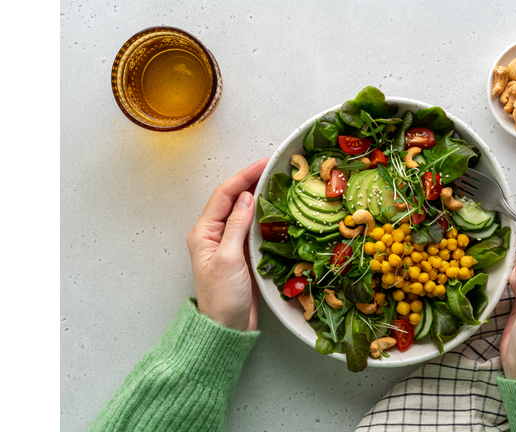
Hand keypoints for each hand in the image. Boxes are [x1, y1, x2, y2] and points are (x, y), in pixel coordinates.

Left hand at [186, 159, 268, 331]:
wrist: (226, 328)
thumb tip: (247, 197)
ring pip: (244, 212)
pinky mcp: (241, 254)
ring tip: (278, 184)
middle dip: (252, 182)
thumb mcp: (228, 259)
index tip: (264, 164)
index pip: (224, 195)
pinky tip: (277, 211)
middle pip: (234, 200)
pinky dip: (265, 216)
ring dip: (260, 197)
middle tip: (275, 169)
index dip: (244, 177)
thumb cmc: (222, 297)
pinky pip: (252, 228)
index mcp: (203, 232)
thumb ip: (236, 226)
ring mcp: (228, 244)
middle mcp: (214, 234)